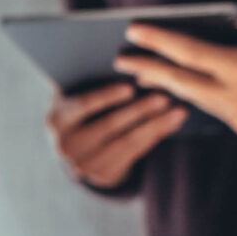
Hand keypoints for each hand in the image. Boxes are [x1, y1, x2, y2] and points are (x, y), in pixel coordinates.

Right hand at [44, 81, 186, 187]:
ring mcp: (84, 166)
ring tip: (179, 110)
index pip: (82, 106)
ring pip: (127, 142)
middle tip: (165, 97)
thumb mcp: (76, 94)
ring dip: (156, 125)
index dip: (106, 97)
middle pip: (108, 126)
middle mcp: (66, 146)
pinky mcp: (104, 176)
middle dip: (139, 111)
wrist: (77, 149)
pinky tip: (173, 123)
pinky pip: (135, 154)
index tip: (130, 87)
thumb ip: (88, 80)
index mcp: (57, 120)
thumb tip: (124, 60)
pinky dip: (157, 136)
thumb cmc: (83, 107)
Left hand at [112, 0, 236, 138]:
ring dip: (165, 85)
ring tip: (142, 72)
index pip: (187, 53)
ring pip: (191, 99)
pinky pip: (208, 110)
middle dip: (147, 70)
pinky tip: (176, 87)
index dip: (157, 40)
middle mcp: (236, 99)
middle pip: (178, 83)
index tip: (133, 30)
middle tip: (120, 58)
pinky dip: (190, 96)